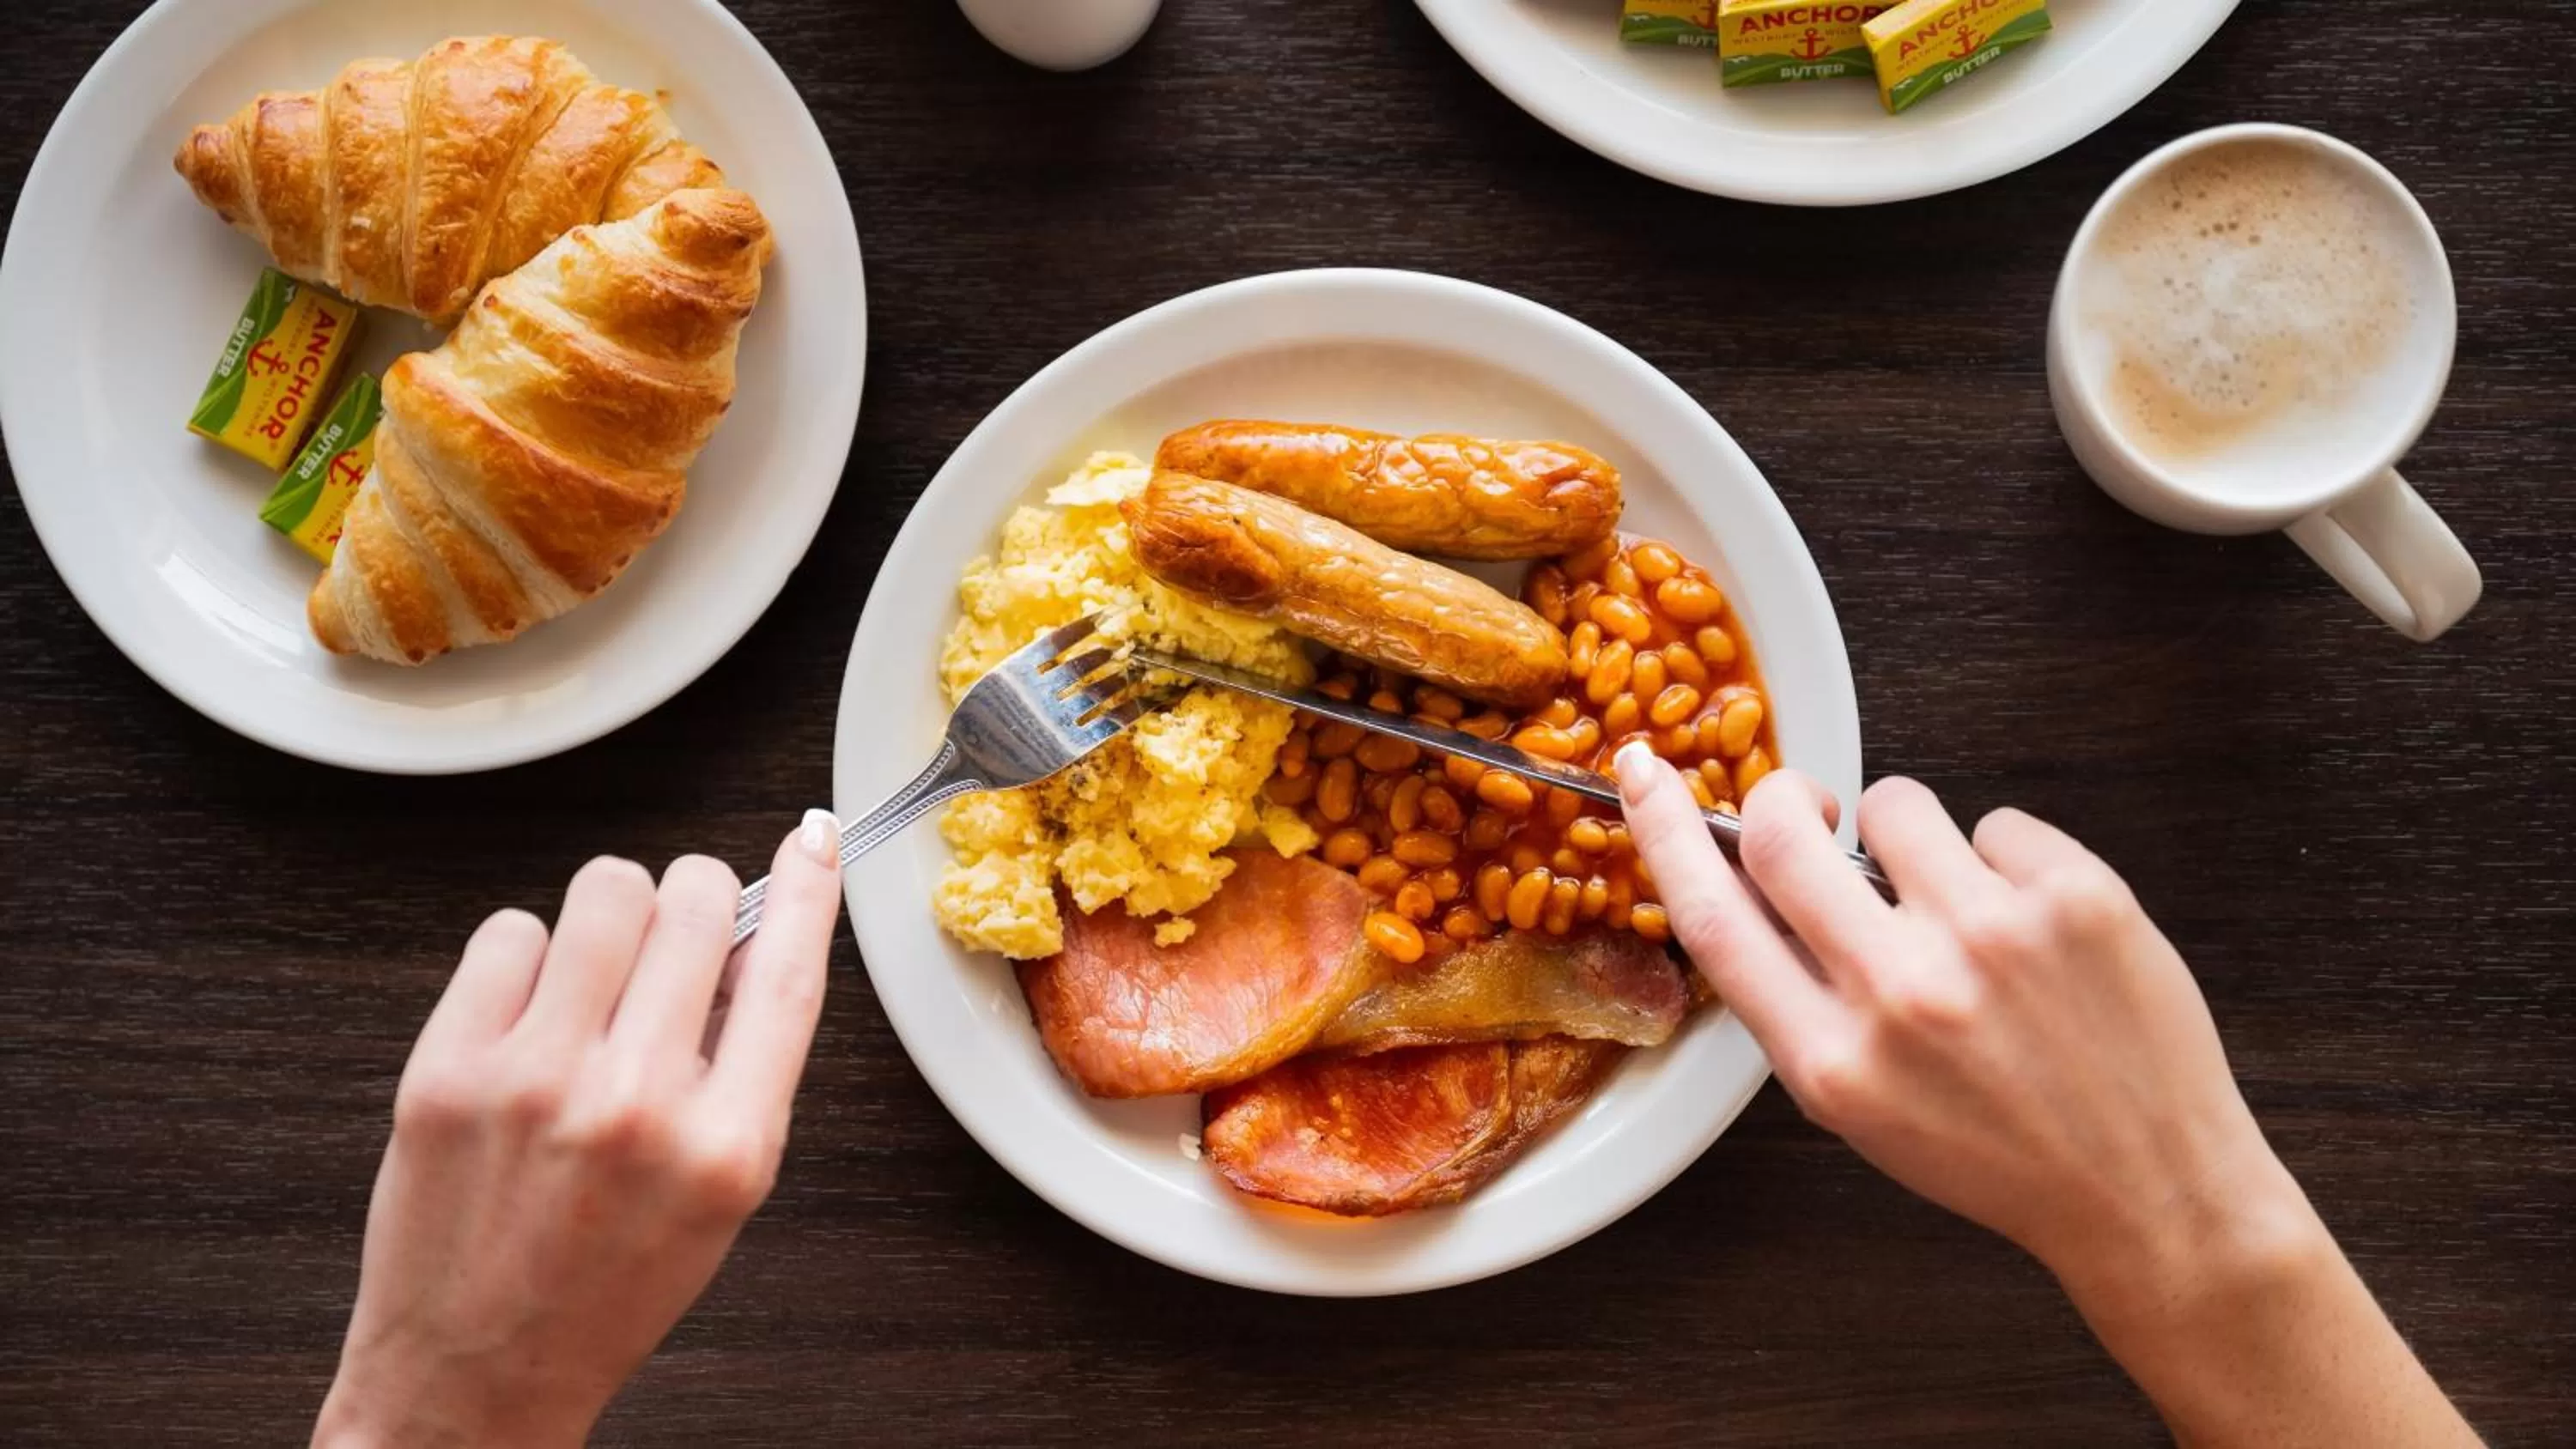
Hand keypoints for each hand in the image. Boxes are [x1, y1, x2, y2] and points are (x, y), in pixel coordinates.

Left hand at [313, 813, 845, 1448]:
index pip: (789, 971)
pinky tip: (527, 1017)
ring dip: (611, 918)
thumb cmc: (605, 1287)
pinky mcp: (447, 1068)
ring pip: (603, 891)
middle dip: (694, 903)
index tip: (811, 839)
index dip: (807, 888)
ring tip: (596, 980)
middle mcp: (636, 1104)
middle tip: (675, 944)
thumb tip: (751, 935)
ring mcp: (534, 1079)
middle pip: (694, 901)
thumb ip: (745, 1068)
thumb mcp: (723, 1192)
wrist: (475, 1373)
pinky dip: (525, 958)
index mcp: (725, 1146)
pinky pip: (508, 929)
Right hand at [1616, 752, 2475, 1446]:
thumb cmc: (2002, 1154)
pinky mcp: (2076, 897)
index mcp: (1833, 1062)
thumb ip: (1800, 1001)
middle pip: (1782, 834)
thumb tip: (1754, 878)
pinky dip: (2007, 862)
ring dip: (1910, 838)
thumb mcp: (1862, 1107)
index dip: (1664, 832)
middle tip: (1810, 811)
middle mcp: (1901, 994)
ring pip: (1895, 803)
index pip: (1713, 919)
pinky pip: (1998, 823)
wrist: (2151, 1192)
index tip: (1641, 773)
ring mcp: (1992, 937)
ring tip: (1958, 903)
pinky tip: (2035, 926)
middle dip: (1786, 801)